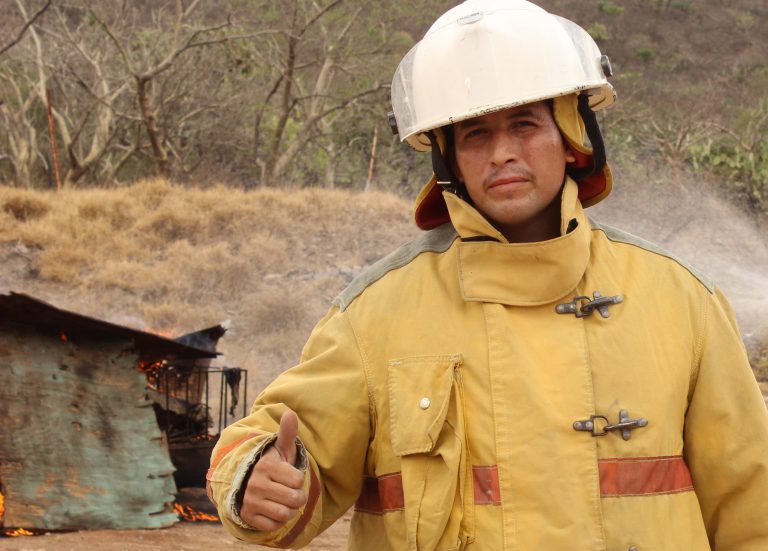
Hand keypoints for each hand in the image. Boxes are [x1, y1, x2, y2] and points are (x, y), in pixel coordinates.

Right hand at [240, 409, 307, 530]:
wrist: (246, 483)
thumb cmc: (271, 465)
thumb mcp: (280, 449)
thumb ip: (287, 433)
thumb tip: (290, 412)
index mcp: (266, 466)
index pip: (299, 480)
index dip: (298, 479)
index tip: (289, 476)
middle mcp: (255, 483)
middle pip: (295, 499)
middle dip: (298, 497)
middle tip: (290, 492)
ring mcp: (250, 501)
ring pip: (285, 514)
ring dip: (289, 510)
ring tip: (283, 501)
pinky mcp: (247, 516)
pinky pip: (273, 526)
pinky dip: (277, 521)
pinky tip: (272, 511)